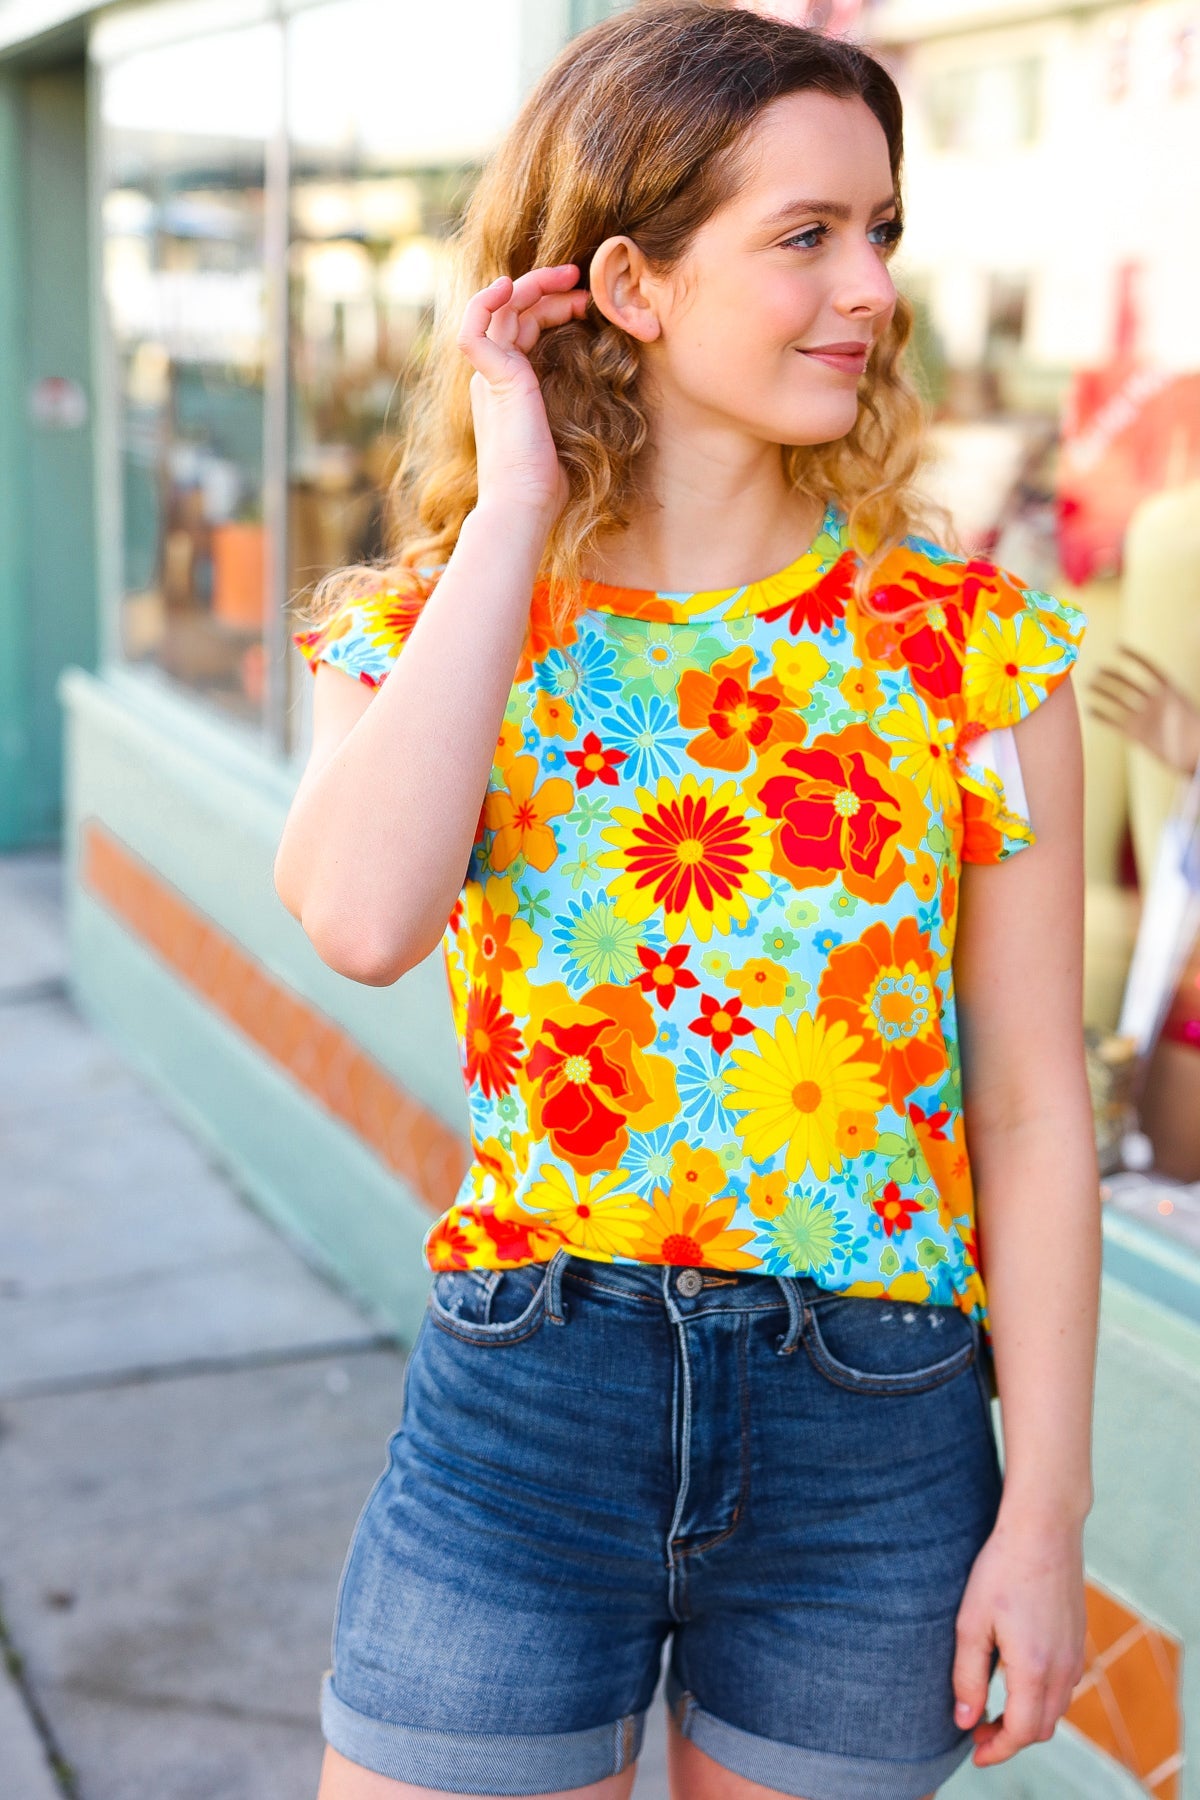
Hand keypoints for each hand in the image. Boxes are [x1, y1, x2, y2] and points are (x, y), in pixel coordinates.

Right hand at [456, 265, 590, 526]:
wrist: (526, 506)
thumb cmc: (550, 481)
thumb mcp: (567, 427)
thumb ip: (572, 400)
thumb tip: (609, 382)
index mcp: (508, 386)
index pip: (523, 326)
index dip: (552, 306)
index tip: (586, 302)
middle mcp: (494, 376)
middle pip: (513, 311)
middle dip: (547, 287)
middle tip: (579, 276)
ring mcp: (490, 376)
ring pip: (500, 310)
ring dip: (533, 284)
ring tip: (570, 275)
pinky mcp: (492, 379)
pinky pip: (474, 328)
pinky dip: (484, 302)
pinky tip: (507, 285)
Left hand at [952, 1509, 1087, 1766]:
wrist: (1043, 1529)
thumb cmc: (1000, 1570)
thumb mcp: (971, 1623)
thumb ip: (967, 1676)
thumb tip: (964, 1720)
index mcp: (1035, 1668)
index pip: (1022, 1732)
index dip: (998, 1749)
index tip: (975, 1752)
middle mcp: (1063, 1668)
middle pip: (1042, 1727)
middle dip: (1011, 1738)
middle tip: (977, 1730)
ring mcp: (1076, 1654)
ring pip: (1056, 1708)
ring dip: (1028, 1719)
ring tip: (993, 1709)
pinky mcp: (1078, 1639)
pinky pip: (1064, 1685)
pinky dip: (1042, 1698)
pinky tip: (1016, 1680)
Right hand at [1088, 646, 1199, 776]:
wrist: (1194, 758)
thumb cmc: (1196, 733)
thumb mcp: (1183, 709)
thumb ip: (1172, 699)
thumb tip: (1166, 692)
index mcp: (1167, 691)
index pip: (1148, 668)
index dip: (1134, 657)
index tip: (1118, 647)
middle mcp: (1153, 702)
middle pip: (1129, 683)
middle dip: (1112, 675)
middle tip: (1097, 670)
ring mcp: (1143, 717)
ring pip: (1119, 700)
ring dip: (1104, 692)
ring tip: (1089, 685)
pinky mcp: (1135, 733)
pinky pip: (1114, 721)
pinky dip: (1102, 715)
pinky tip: (1090, 709)